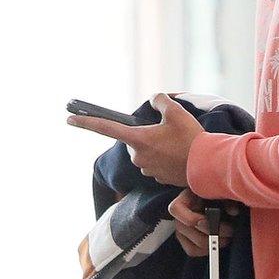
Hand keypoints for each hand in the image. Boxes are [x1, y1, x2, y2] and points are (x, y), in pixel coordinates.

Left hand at [66, 92, 203, 187]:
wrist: (209, 166)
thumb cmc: (192, 138)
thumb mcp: (176, 111)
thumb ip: (160, 100)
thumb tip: (155, 100)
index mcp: (138, 139)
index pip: (106, 128)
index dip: (86, 122)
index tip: (69, 118)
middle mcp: (138, 156)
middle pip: (134, 140)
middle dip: (146, 134)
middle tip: (168, 132)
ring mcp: (148, 169)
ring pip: (145, 151)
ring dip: (157, 146)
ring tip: (177, 143)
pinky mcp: (159, 178)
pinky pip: (156, 163)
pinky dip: (165, 157)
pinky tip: (180, 154)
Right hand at [168, 190, 237, 257]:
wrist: (214, 205)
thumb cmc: (215, 198)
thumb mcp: (219, 195)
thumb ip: (227, 200)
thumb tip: (233, 212)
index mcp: (183, 200)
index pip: (175, 209)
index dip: (192, 218)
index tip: (214, 220)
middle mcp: (178, 216)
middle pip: (188, 230)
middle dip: (213, 233)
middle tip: (230, 231)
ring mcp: (180, 230)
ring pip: (193, 244)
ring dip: (213, 243)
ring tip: (227, 237)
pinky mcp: (185, 241)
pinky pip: (193, 251)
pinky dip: (208, 250)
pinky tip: (218, 242)